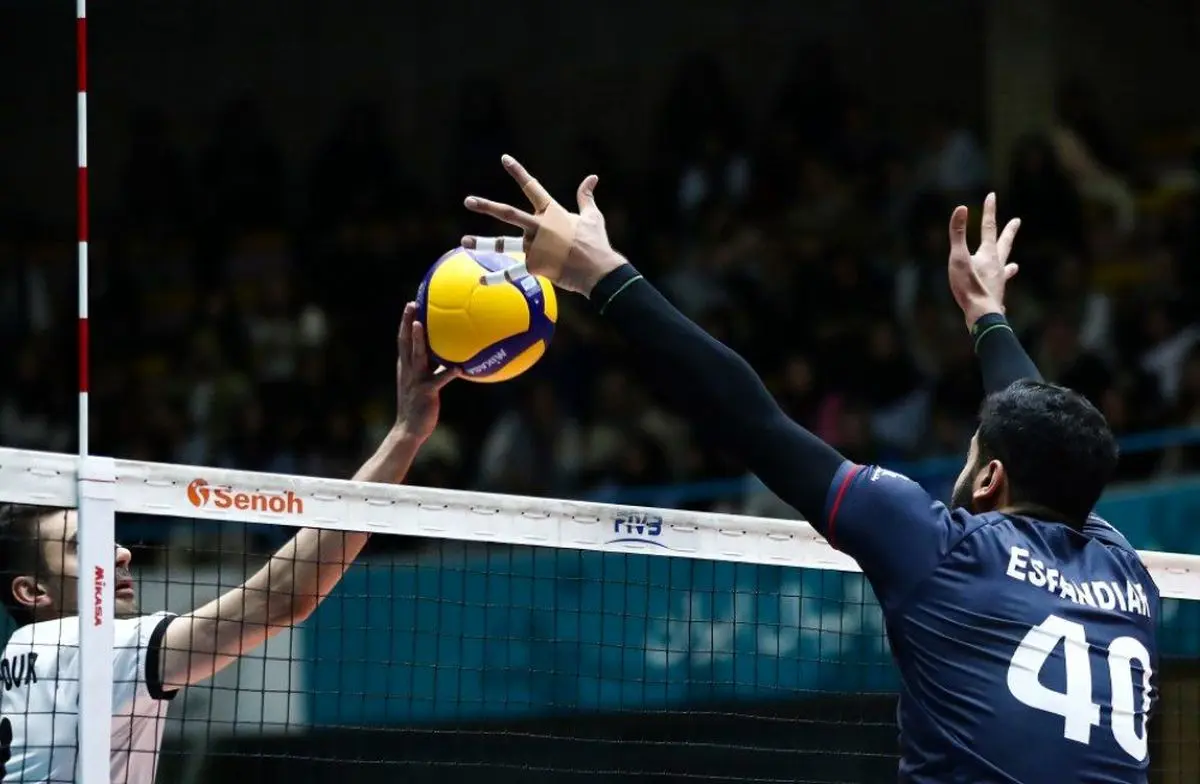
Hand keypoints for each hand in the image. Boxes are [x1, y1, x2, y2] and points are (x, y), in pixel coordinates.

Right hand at [394, 302, 457, 440]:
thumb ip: (432, 368)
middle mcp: (408, 370)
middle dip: (406, 322)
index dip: (405, 322)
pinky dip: (447, 373)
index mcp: (406, 366)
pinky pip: (438, 379)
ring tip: (419, 325)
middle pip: (404, 341)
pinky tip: (459, 368)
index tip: (411, 304)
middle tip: (411, 304)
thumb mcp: (423, 383)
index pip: (403, 340)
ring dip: (417, 340)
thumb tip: (450, 359)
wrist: (409, 429)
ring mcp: (415, 380)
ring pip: (416, 355)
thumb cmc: (420, 405)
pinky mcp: (425, 392)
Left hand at [461, 155, 625, 295]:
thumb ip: (586, 196)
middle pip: (508, 213)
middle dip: (486, 206)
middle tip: (468, 201)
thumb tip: (592, 177)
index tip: (504, 159)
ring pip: (504, 244)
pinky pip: (512, 272)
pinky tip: (481, 281)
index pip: (532, 186)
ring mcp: (535, 247)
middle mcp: (539, 226)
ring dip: (482, 243)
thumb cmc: (596, 242)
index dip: (518, 172)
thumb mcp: (593, 216)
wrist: (599, 269)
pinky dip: (497, 277)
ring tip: (464, 241)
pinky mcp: (535, 266)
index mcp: (552, 212)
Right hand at [947, 192, 1021, 326]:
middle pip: (1004, 245)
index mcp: (988, 255)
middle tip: (1017, 221)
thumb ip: (957, 234)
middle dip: (1009, 232)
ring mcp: (999, 281)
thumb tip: (961, 208)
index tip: (992, 196)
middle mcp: (998, 265)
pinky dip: (1001, 287)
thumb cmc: (968, 286)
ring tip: (1015, 265)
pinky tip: (1001, 293)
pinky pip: (1000, 287)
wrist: (982, 314)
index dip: (989, 211)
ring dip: (1009, 264)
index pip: (988, 228)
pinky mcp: (996, 295)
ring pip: (1006, 268)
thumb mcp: (958, 258)